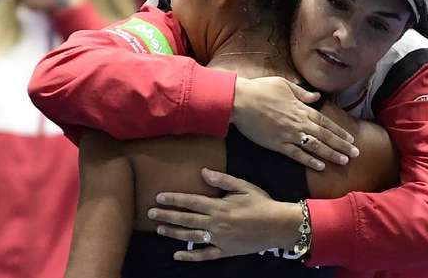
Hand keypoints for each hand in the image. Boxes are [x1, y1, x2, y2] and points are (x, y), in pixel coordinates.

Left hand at [150, 168, 302, 260]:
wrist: (277, 225)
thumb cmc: (261, 203)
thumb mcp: (244, 186)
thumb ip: (222, 180)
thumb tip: (203, 172)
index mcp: (219, 206)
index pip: (191, 202)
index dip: (174, 199)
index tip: (159, 197)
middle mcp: (215, 223)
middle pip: (186, 219)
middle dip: (166, 216)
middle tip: (150, 214)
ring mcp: (219, 239)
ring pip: (191, 237)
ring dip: (173, 233)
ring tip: (160, 230)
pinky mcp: (225, 251)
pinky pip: (204, 255)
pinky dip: (190, 255)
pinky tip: (177, 255)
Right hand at [232, 76, 357, 169]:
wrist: (241, 100)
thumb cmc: (261, 89)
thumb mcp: (284, 85)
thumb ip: (302, 93)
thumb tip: (316, 96)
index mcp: (301, 108)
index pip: (325, 122)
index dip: (339, 131)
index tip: (351, 139)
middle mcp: (299, 122)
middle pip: (325, 136)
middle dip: (341, 145)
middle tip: (356, 154)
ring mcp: (288, 134)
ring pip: (315, 146)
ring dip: (331, 154)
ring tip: (344, 161)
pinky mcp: (277, 144)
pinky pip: (297, 154)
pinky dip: (309, 161)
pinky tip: (320, 166)